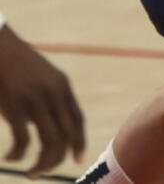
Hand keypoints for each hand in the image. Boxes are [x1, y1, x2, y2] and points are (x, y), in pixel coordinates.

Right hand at [0, 25, 84, 177]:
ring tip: (31, 172)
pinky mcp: (15, 105)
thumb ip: (47, 98)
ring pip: (50, 141)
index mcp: (62, 86)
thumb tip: (49, 126)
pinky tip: (11, 157)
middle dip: (58, 159)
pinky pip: (22, 140)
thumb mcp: (39, 78)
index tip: (77, 159)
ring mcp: (36, 99)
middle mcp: (54, 93)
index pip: (78, 120)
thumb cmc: (14, 64)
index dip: (79, 142)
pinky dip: (18, 154)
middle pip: (66, 134)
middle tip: (42, 172)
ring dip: (42, 163)